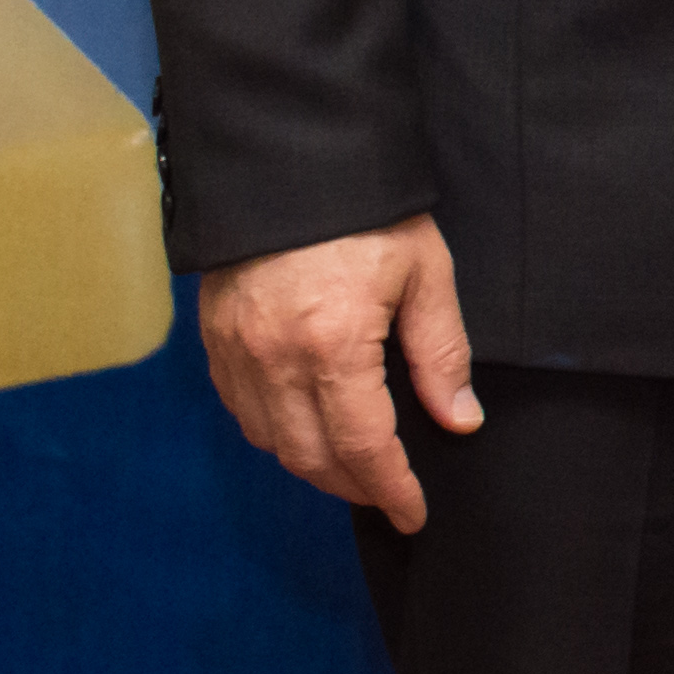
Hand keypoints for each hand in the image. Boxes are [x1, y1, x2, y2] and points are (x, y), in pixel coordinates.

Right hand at [198, 215, 478, 532]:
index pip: (363, 446)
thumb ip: (441, 353)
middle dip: (353, 487)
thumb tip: (459, 419)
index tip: (413, 513)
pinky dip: (275, 434)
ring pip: (270, 442)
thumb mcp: (426, 273)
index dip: (390, 488)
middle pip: (310, 457)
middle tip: (389, 495)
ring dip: (312, 467)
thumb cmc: (368, 213)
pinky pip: (242, 412)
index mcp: (332, 346)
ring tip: (355, 471)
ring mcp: (235, 353)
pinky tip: (307, 430)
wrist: (288, 161)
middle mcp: (273, 360)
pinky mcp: (214, 342)